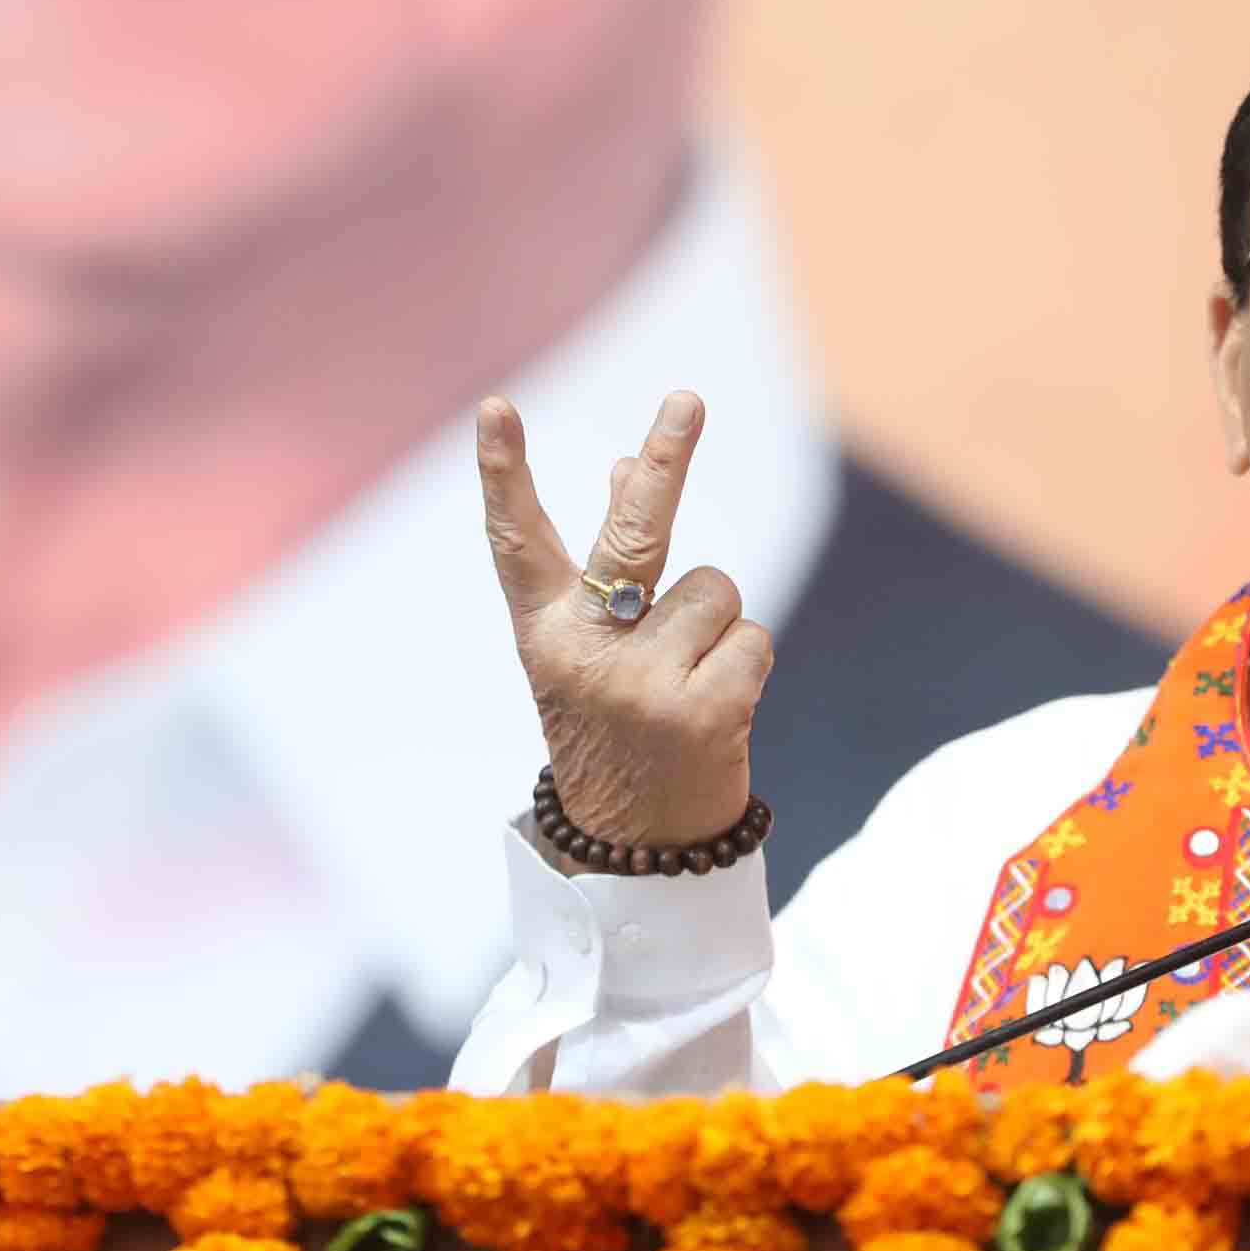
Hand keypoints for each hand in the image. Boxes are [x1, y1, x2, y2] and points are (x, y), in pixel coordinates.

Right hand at [475, 389, 774, 846]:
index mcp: (546, 635)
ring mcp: (641, 684)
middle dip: (666, 461)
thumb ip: (608, 566)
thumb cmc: (619, 728)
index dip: (503, 473)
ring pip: (717, 590)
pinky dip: (746, 667)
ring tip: (690, 684)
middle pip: (634, 535)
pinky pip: (753, 639)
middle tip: (688, 399)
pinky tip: (717, 712)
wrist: (639, 852)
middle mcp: (585, 654)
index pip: (518, 542)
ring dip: (718, 629)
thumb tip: (624, 468)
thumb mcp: (596, 651)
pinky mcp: (699, 712)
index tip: (495, 408)